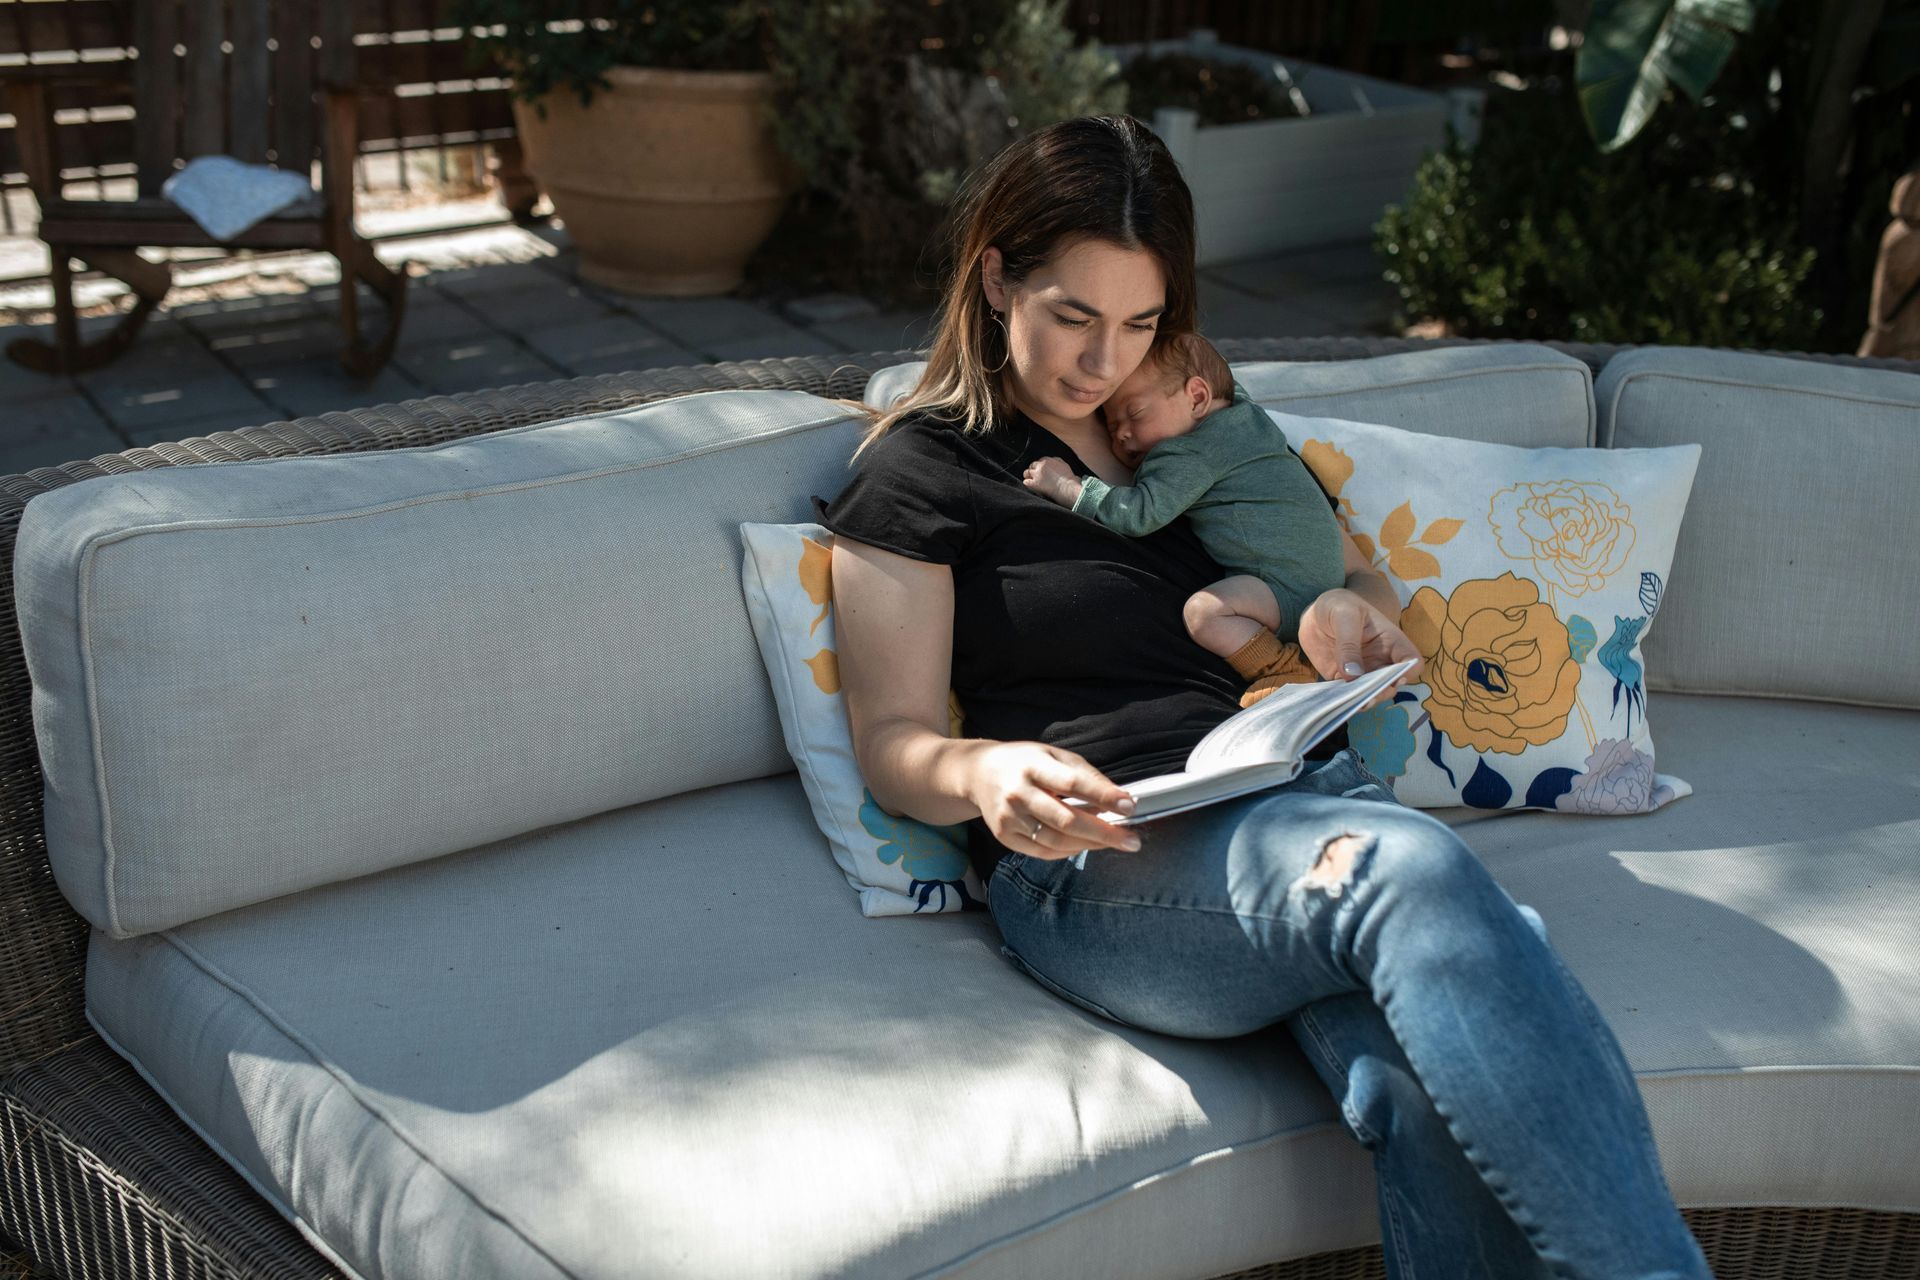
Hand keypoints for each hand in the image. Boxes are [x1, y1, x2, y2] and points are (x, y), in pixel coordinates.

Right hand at [968, 741, 1138, 859]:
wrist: (979, 773)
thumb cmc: (1025, 762)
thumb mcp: (1053, 755)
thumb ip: (1084, 774)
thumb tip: (1118, 798)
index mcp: (1032, 766)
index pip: (1072, 783)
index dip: (1102, 796)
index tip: (1129, 806)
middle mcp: (1017, 793)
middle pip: (1065, 820)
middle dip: (1103, 833)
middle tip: (1132, 840)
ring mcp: (1008, 818)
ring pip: (1056, 841)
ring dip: (1090, 845)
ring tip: (1113, 843)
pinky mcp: (1004, 836)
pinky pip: (1043, 852)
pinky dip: (1069, 851)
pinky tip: (1085, 845)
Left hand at [1022, 456, 1082, 507]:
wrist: (1068, 488)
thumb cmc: (1069, 479)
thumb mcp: (1064, 465)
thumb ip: (1058, 462)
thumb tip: (1055, 462)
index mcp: (1049, 460)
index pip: (1041, 460)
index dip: (1040, 466)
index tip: (1042, 471)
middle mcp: (1042, 465)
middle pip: (1032, 465)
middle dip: (1033, 470)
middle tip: (1036, 476)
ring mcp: (1037, 474)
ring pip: (1026, 472)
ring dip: (1028, 476)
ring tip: (1031, 480)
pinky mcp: (1034, 483)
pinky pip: (1026, 482)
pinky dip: (1028, 484)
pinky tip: (1031, 486)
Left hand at [1297, 588, 1422, 709]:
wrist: (1316, 613)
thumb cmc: (1338, 605)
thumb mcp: (1344, 615)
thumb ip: (1348, 643)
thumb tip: (1353, 675)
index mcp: (1391, 641)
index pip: (1411, 660)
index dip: (1408, 672)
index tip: (1395, 677)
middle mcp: (1381, 660)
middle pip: (1392, 684)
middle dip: (1382, 692)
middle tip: (1367, 696)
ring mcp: (1362, 672)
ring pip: (1371, 694)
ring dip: (1363, 701)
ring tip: (1352, 702)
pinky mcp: (1342, 680)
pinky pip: (1347, 696)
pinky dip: (1343, 701)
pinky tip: (1335, 701)